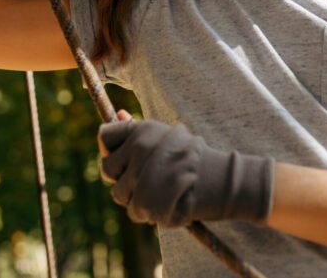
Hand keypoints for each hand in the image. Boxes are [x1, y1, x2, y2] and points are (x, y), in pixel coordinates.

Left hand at [98, 117, 273, 227]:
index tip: (124, 159)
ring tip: (158, 192)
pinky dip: (147, 213)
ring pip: (118, 194)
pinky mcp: (146, 202)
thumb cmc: (192, 157)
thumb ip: (138, 129)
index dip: (110, 149)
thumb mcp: (166, 135)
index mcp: (141, 130)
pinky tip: (165, 204)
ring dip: (134, 198)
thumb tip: (120, 114)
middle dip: (121, 178)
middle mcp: (138, 148)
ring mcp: (141, 174)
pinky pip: (134, 212)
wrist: (221, 180)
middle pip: (106, 169)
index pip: (104, 136)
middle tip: (143, 180)